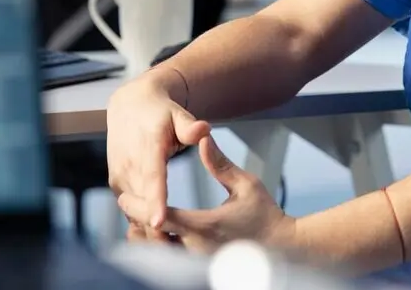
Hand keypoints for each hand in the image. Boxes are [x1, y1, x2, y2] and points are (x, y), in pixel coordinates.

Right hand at [106, 73, 211, 241]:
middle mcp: (130, 164)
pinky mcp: (117, 184)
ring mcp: (121, 175)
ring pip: (134, 210)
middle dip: (156, 228)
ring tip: (170, 252)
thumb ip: (190, 127)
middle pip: (142, 202)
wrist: (129, 107)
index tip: (160, 222)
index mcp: (148, 148)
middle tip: (177, 252)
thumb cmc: (160, 114)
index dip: (155, 201)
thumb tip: (204, 130)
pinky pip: (130, 209)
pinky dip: (141, 222)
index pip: (152, 178)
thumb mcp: (178, 115)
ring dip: (148, 230)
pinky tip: (158, 238)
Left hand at [121, 135, 296, 255]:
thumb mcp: (247, 185)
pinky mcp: (202, 270)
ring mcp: (199, 264)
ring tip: (137, 221)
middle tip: (127, 205)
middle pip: (150, 242)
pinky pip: (171, 264)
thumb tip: (203, 139)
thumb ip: (221, 164)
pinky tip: (158, 236)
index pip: (157, 218)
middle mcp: (196, 250)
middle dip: (135, 224)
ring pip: (158, 256)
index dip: (136, 208)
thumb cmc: (267, 216)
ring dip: (145, 239)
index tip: (124, 197)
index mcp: (203, 227)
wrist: (286, 250)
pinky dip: (159, 250)